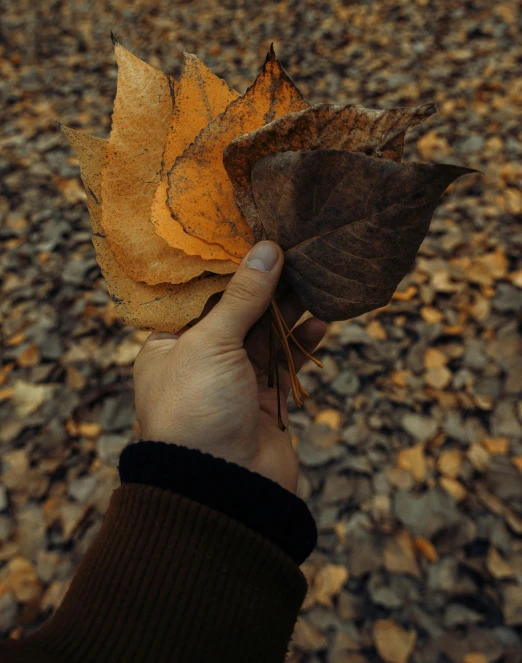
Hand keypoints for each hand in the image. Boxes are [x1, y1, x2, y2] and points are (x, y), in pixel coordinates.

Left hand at [133, 241, 326, 493]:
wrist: (222, 489)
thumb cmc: (198, 409)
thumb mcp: (212, 343)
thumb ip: (242, 297)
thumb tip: (267, 250)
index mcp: (168, 346)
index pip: (198, 297)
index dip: (226, 269)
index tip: (252, 239)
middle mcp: (198, 361)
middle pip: (235, 312)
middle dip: (263, 285)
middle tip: (292, 252)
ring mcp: (233, 381)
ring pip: (264, 335)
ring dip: (288, 311)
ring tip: (313, 280)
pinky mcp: (263, 400)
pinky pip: (284, 363)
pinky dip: (302, 343)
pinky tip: (321, 322)